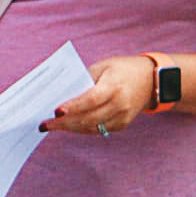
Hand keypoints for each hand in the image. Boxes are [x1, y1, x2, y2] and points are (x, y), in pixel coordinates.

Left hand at [40, 55, 154, 136]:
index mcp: (115, 85)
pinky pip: (99, 130)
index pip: (92, 99)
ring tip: (52, 127)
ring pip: (92, 127)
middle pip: (89, 117)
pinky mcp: (123, 124)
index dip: (73, 106)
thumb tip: (63, 94)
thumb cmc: (122, 69)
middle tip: (45, 124)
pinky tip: (68, 126)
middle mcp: (121, 103)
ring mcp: (123, 116)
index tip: (56, 111)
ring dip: (70, 128)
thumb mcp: (103, 66)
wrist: (151, 80)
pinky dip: (82, 129)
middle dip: (64, 123)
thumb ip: (85, 80)